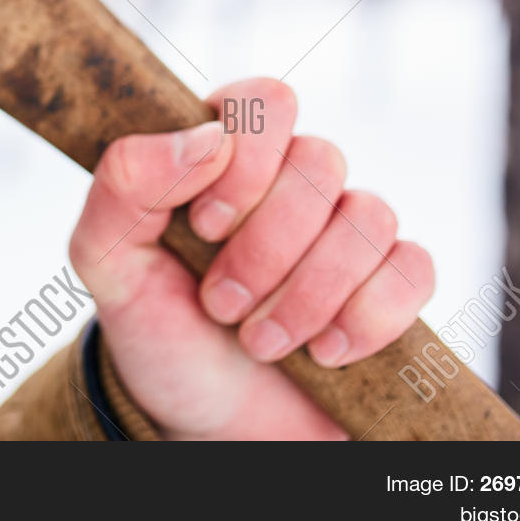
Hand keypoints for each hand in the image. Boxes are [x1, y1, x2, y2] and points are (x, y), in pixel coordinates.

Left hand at [69, 78, 433, 439]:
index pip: (265, 101)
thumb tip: (206, 137)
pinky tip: (324, 352)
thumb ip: (124, 185)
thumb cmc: (157, 330)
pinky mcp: (390, 285)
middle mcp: (291, 181)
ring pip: (370, 215)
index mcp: (224, 154)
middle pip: (322, 160)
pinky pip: (414, 268)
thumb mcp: (105, 262)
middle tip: (221, 304)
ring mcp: (345, 231)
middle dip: (267, 247)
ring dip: (309, 293)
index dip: (245, 163)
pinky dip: (367, 316)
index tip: (204, 229)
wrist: (203, 419)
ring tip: (259, 341)